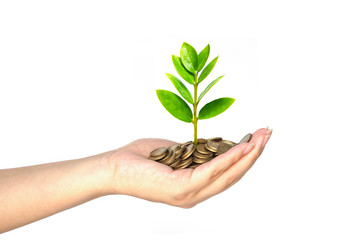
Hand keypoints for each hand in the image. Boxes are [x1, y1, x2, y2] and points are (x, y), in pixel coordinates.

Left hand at [107, 128, 271, 207]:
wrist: (114, 167)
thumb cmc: (141, 159)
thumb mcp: (175, 153)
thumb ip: (194, 152)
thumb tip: (210, 143)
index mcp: (194, 187)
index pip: (227, 174)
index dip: (245, 158)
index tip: (258, 138)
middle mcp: (195, 195)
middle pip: (232, 176)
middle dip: (253, 155)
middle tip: (268, 134)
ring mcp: (188, 194)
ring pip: (226, 175)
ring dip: (247, 155)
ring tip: (262, 138)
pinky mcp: (180, 188)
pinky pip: (210, 171)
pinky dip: (229, 158)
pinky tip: (242, 147)